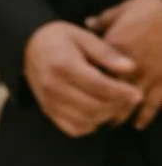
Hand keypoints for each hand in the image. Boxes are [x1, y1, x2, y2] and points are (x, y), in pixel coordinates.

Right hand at [23, 16, 140, 138]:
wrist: (29, 46)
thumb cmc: (59, 39)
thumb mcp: (84, 37)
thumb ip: (107, 54)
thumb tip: (130, 68)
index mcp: (64, 65)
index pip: (98, 86)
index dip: (120, 93)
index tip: (136, 94)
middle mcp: (53, 86)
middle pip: (93, 107)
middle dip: (116, 106)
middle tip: (129, 99)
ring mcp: (49, 102)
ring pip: (85, 121)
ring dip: (105, 116)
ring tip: (115, 104)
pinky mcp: (48, 111)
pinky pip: (73, 128)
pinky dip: (90, 125)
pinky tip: (96, 112)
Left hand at [86, 0, 161, 127]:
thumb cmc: (153, 9)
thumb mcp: (125, 8)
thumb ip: (105, 20)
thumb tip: (89, 23)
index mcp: (114, 49)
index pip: (94, 72)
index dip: (85, 84)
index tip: (77, 92)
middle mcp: (128, 67)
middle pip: (108, 93)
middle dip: (99, 106)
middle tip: (92, 116)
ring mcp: (147, 76)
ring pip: (128, 103)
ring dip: (119, 115)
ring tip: (111, 123)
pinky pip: (153, 104)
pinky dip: (145, 116)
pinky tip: (138, 124)